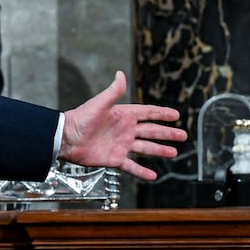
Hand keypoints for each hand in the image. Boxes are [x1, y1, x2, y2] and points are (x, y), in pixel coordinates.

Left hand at [58, 71, 186, 180]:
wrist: (66, 139)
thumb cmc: (80, 119)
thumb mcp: (99, 104)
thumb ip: (112, 91)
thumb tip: (120, 73)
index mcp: (123, 115)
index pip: (147, 113)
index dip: (161, 114)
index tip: (176, 115)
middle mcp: (124, 130)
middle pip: (151, 131)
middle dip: (167, 133)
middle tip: (183, 135)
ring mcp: (121, 145)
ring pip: (145, 148)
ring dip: (159, 150)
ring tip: (174, 153)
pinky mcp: (115, 159)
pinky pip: (132, 166)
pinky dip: (142, 171)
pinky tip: (153, 175)